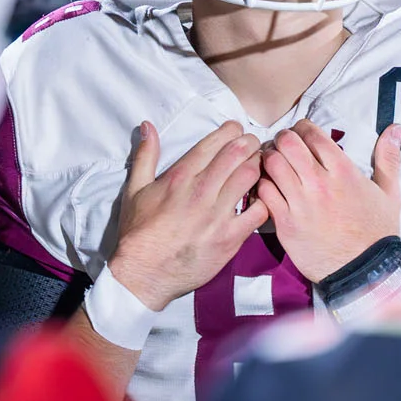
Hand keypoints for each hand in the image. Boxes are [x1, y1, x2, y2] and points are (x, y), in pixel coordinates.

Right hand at [109, 120, 266, 310]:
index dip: (231, 131)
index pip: (213, 143)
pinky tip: (262, 197)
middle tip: (254, 144)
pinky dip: (265, 199)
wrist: (143, 275)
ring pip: (250, 176)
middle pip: (237, 154)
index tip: (237, 130)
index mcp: (179, 178)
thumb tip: (147, 125)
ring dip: (259, 166)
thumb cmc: (139, 232)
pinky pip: (259, 211)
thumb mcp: (134, 190)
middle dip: (250, 143)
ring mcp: (217, 215)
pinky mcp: (230, 238)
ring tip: (260, 166)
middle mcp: (200, 192)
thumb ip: (145, 155)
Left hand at [256, 119, 400, 282]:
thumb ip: (388, 157)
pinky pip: (264, 192)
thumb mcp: (389, 193)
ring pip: (272, 164)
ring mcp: (300, 204)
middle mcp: (319, 184)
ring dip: (270, 158)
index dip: (302, 128)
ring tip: (274, 163)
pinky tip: (269, 185)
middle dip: (283, 138)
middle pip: (288, 144)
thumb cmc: (376, 232)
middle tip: (284, 145)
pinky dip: (262, 184)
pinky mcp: (285, 223)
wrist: (363, 271)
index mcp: (343, 172)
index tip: (301, 133)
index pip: (312, 134)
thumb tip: (395, 128)